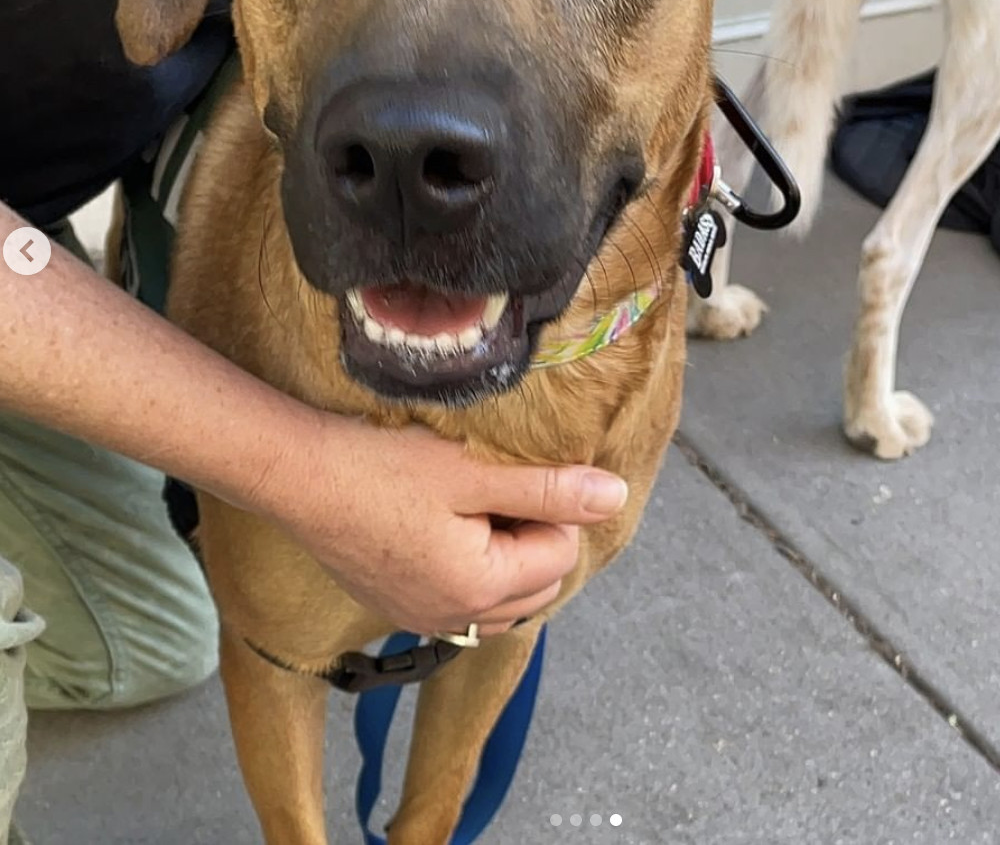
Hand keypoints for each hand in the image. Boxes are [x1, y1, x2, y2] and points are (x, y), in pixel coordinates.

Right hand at [259, 413, 628, 637]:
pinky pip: (463, 602)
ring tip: (475, 503)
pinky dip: (473, 569)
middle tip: (498, 485)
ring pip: (502, 598)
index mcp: (481, 588)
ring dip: (507, 556)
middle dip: (535, 536)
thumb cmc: (383, 466)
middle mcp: (454, 619)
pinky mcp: (397, 607)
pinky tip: (445, 525)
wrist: (298, 476)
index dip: (552, 505)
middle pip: (537, 583)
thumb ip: (549, 488)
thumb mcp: (475, 470)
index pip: (560, 551)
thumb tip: (615, 498)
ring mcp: (422, 619)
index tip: (515, 469)